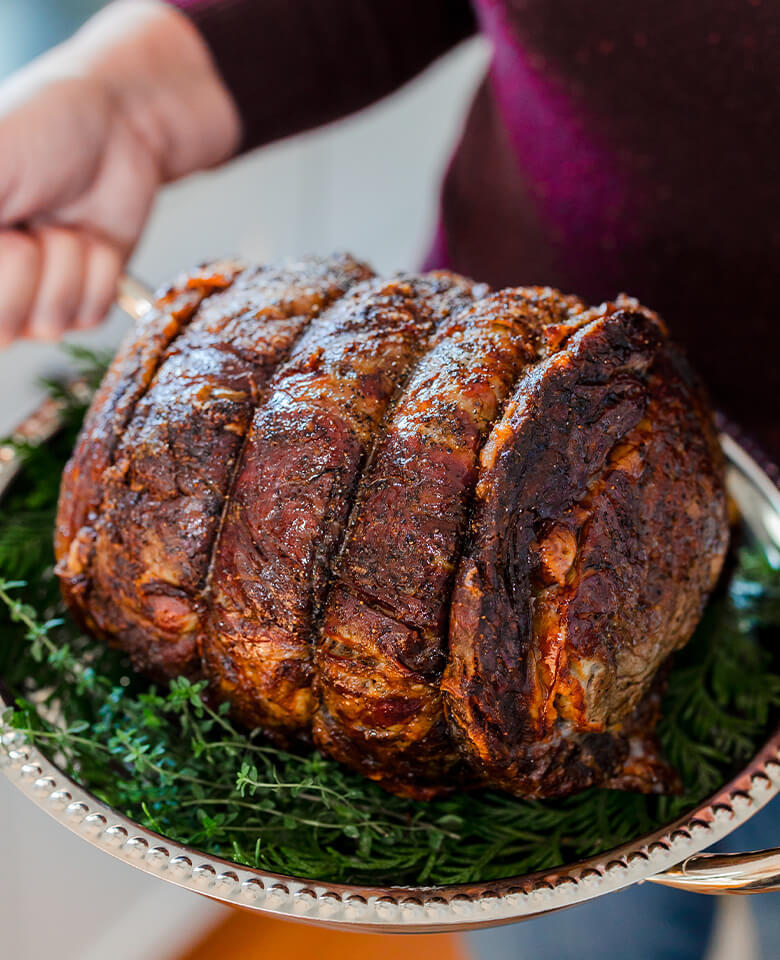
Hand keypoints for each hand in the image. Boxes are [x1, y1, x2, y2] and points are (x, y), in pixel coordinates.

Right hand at [0, 0, 239, 344]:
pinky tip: (90, 238)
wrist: (118, 128)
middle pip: (1, 330)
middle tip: (27, 224)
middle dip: (23, 268)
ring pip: (47, 325)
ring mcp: (31, 297)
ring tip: (60, 224)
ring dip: (66, 264)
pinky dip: (99, 273)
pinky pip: (89, 317)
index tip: (4, 231)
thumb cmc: (40, 129)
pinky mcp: (80, 303)